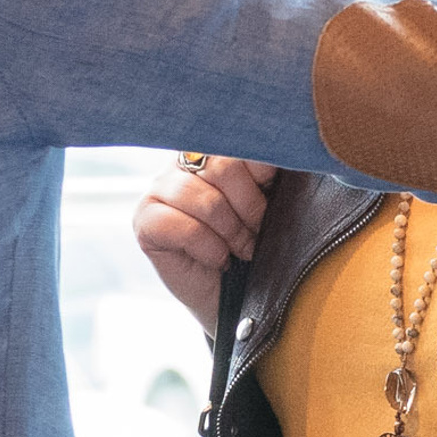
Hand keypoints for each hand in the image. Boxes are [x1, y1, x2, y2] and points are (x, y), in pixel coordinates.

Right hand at [135, 155, 277, 331]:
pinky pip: (183, 227)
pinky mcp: (144, 220)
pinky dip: (209, 248)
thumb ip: (272, 174)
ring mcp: (159, 188)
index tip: (273, 199)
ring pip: (205, 200)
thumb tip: (291, 151)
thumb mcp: (272, 204)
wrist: (234, 296)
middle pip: (223, 166)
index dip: (264, 173)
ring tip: (240, 250)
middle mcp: (184, 161)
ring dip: (231, 233)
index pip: (241, 141)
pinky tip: (217, 259)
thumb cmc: (253, 245)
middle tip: (257, 233)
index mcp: (217, 148)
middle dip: (250, 208)